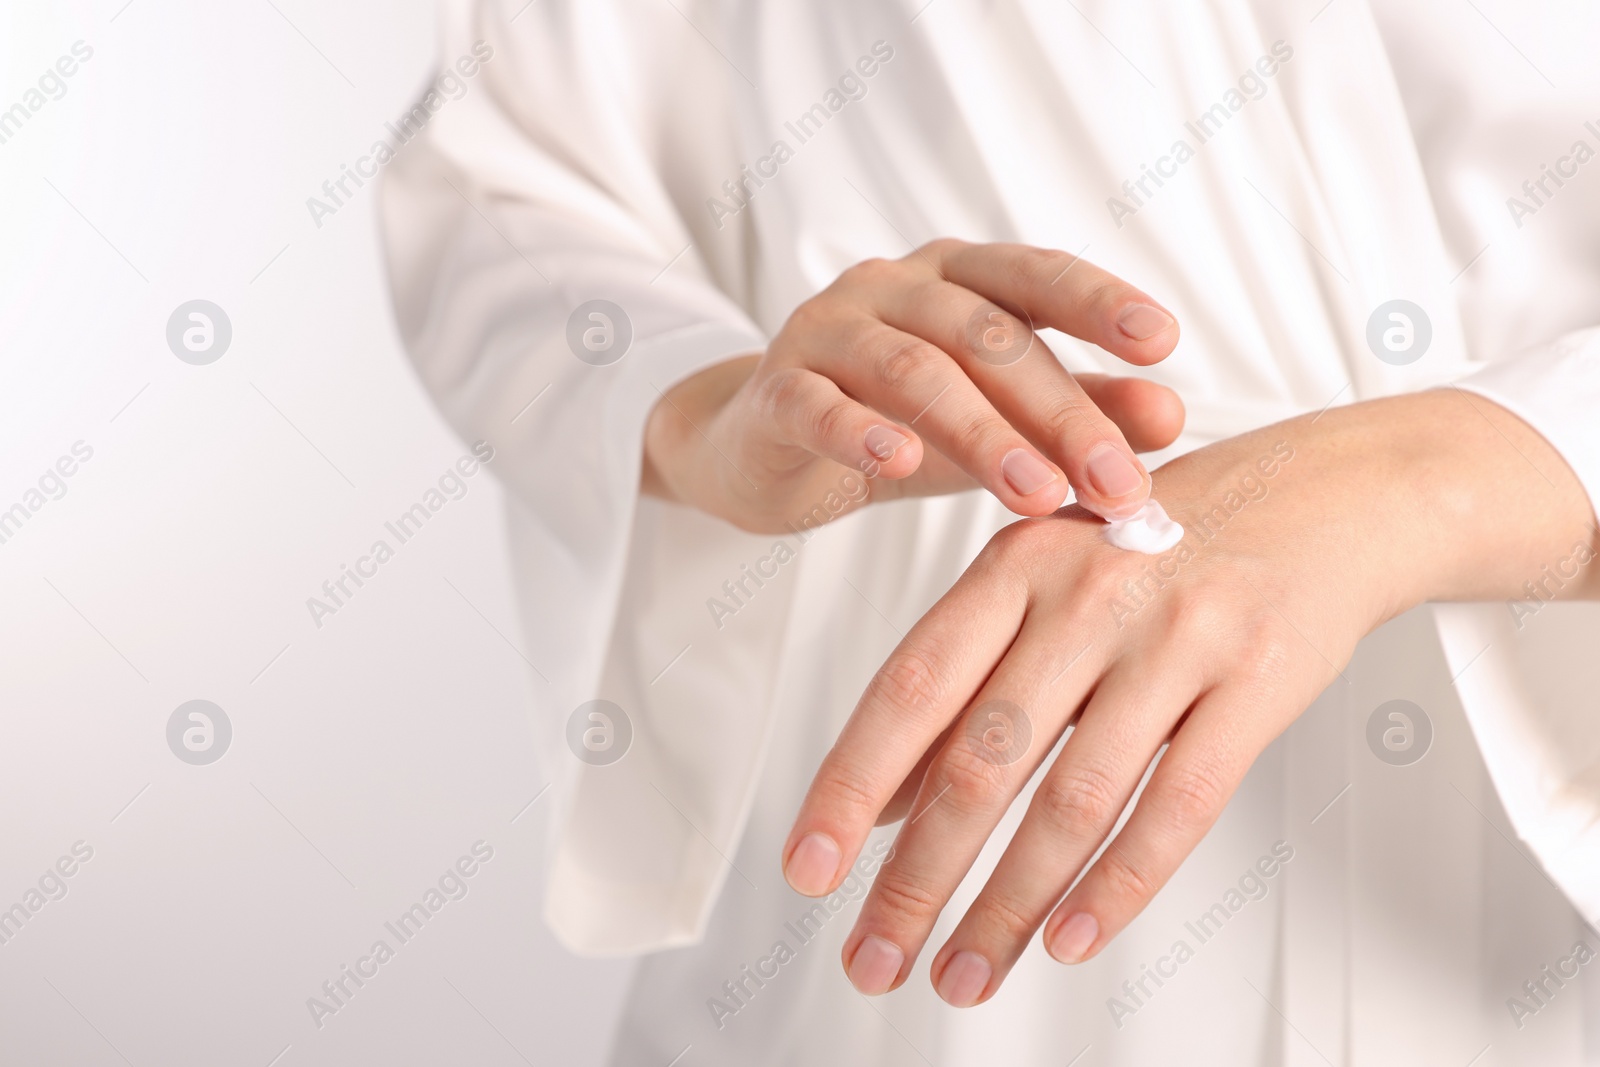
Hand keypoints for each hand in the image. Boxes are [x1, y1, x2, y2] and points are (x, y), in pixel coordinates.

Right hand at [642, 240, 1183, 533]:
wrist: (766, 450)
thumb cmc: (895, 423)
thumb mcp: (996, 418)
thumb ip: (1078, 410)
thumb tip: (1171, 415)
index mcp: (955, 278)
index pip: (1034, 276)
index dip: (1097, 301)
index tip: (1161, 341)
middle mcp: (891, 287)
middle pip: (986, 336)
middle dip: (1060, 412)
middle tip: (1117, 482)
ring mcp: (826, 332)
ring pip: (913, 370)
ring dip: (983, 434)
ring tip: (1039, 496)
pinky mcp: (776, 392)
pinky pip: (818, 405)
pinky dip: (861, 430)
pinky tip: (902, 461)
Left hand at [780, 389, 1598, 1004]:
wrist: (1327, 496)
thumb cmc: (1165, 546)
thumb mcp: (1045, 585)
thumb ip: (964, 681)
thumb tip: (879, 800)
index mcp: (1016, 565)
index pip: (909, 690)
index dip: (849, 787)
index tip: (808, 869)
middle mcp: (1085, 596)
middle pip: (980, 761)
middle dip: (916, 879)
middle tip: (874, 959)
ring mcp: (1173, 639)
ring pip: (1071, 801)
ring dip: (1008, 907)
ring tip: (963, 977)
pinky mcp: (1254, 682)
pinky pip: (1177, 805)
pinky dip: (1118, 886)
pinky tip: (1070, 941)